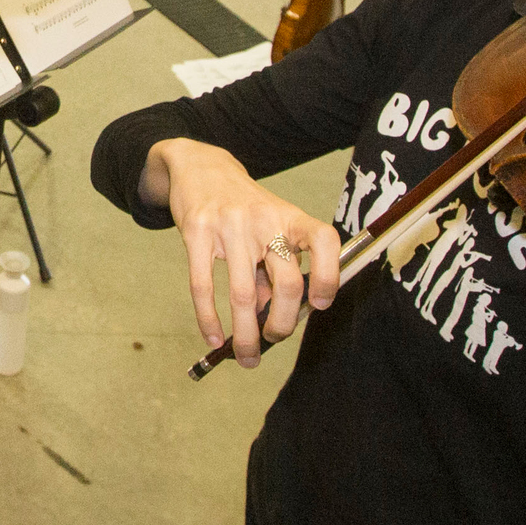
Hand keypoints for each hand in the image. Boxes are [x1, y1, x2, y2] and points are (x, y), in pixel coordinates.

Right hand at [146, 138, 337, 366]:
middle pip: (286, 282)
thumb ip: (271, 270)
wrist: (201, 168)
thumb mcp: (268, 228)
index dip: (329, 276)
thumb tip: (268, 318)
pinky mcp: (196, 231)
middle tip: (274, 339)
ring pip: (243, 295)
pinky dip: (209, 319)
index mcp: (290, 217)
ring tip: (247, 356)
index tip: (320, 304)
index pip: (324, 241)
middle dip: (283, 324)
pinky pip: (203, 286)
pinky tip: (214, 336)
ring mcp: (229, 225)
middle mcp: (264, 219)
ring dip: (246, 335)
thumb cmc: (243, 206)